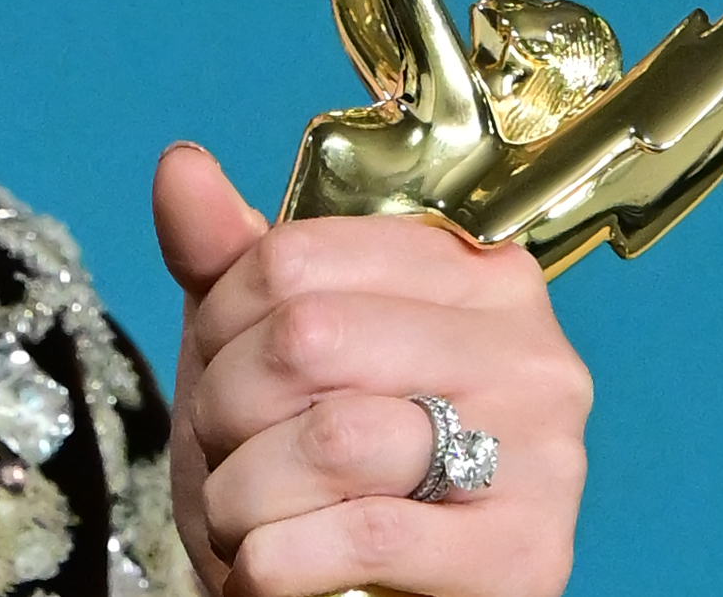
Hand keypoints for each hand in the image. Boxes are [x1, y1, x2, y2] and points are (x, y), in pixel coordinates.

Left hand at [153, 142, 590, 596]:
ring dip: (243, 496)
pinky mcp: (524, 556)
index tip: (221, 373)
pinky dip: (274, 563)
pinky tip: (268, 570)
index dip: (221, 324)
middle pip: (307, 337)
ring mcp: (541, 456)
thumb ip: (229, 263)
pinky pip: (362, 533)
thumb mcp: (268, 359)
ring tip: (246, 521)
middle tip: (227, 457)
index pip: (297, 258)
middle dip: (224, 410)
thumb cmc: (327, 478)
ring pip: (332, 438)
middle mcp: (530, 353)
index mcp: (478, 277)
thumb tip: (181, 166)